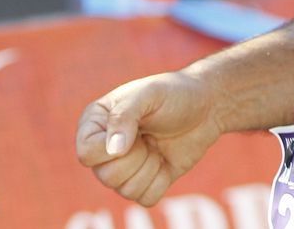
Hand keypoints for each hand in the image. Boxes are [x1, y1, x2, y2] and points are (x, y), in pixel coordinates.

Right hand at [76, 71, 222, 206]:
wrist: (207, 107)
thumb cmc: (174, 94)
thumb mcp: (149, 93)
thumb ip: (125, 116)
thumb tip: (113, 151)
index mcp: (95, 124)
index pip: (86, 154)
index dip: (110, 149)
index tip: (136, 131)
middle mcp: (104, 149)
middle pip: (106, 177)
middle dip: (137, 157)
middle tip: (150, 136)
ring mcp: (124, 168)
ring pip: (126, 191)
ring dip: (150, 167)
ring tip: (157, 144)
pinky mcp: (145, 182)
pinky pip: (145, 199)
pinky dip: (161, 181)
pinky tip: (164, 159)